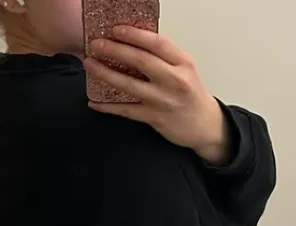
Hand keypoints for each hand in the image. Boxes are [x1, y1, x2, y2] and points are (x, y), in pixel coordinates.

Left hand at [84, 27, 230, 164]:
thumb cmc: (191, 95)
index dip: (134, 35)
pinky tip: (94, 101)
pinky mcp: (154, 118)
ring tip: (91, 64)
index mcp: (183, 63)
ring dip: (106, 74)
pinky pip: (126, 110)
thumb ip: (164, 57)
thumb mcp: (185, 69)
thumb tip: (133, 42)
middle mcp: (174, 80)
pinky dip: (108, 107)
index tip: (115, 29)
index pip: (156, 43)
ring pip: (130, 85)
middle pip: (140, 61)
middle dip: (115, 50)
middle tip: (96, 44)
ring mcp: (163, 100)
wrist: (204, 125)